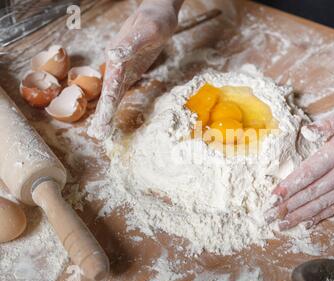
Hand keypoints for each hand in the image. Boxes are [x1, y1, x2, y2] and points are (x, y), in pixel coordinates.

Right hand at [88, 0, 182, 139]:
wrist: (158, 14)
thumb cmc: (154, 20)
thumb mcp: (146, 30)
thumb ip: (129, 44)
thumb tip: (113, 56)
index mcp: (117, 57)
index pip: (111, 85)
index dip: (107, 104)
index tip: (102, 121)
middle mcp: (116, 65)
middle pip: (108, 93)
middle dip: (103, 114)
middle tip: (98, 135)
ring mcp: (123, 69)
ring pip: (113, 94)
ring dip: (107, 112)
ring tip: (100, 132)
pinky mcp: (131, 71)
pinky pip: (122, 90)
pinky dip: (116, 104)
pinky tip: (110, 115)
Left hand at [265, 79, 333, 229]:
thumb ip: (326, 124)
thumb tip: (306, 131)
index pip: (308, 173)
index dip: (289, 186)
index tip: (272, 196)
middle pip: (311, 193)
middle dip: (288, 206)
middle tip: (269, 216)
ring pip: (322, 204)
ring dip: (301, 215)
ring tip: (283, 225)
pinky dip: (321, 216)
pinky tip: (308, 223)